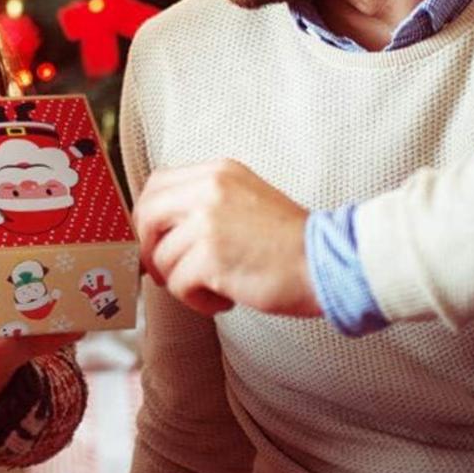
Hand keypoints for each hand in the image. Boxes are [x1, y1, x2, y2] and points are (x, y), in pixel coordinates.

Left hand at [134, 159, 317, 318]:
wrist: (327, 262)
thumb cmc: (290, 242)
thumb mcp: (246, 199)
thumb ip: (206, 202)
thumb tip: (161, 229)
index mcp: (218, 172)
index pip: (157, 184)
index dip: (147, 217)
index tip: (156, 240)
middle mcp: (209, 189)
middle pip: (146, 216)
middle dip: (150, 250)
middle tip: (167, 273)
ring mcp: (208, 221)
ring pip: (162, 258)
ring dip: (183, 282)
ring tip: (217, 288)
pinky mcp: (210, 256)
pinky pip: (178, 285)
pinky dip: (197, 300)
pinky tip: (224, 300)